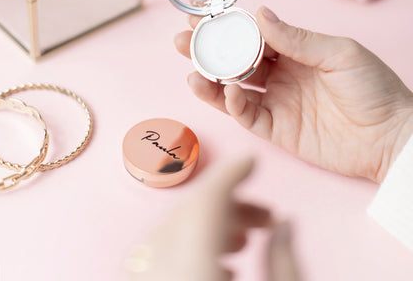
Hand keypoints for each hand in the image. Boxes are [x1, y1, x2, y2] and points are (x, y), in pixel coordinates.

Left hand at [126, 158, 299, 280]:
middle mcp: (158, 273)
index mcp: (192, 272)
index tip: (251, 161)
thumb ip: (285, 263)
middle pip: (188, 214)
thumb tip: (286, 225)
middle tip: (265, 217)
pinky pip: (157, 256)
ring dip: (208, 225)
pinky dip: (188, 247)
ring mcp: (143, 279)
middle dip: (229, 204)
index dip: (230, 174)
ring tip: (243, 240)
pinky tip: (220, 265)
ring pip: (171, 231)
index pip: (205, 203)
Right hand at [175, 6, 412, 182]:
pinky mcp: (277, 129)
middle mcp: (281, 74)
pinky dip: (234, 104)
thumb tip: (259, 13)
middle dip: (209, 50)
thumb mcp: (339, 53)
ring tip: (193, 70)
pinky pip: (248, 116)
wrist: (391, 137)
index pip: (253, 35)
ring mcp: (277, 101)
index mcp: (295, 51)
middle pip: (236, 60)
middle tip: (183, 40)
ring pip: (234, 88)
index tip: (204, 17)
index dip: (228, 26)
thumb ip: (296, 38)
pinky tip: (230, 92)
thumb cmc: (373, 88)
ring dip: (212, 80)